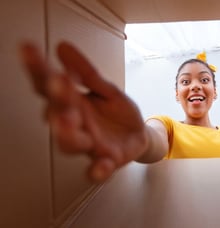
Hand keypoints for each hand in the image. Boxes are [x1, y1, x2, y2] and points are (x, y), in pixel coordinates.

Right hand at [20, 41, 147, 181]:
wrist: (139, 134)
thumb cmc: (118, 112)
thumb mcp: (106, 88)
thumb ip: (86, 72)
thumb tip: (62, 46)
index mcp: (72, 103)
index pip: (48, 85)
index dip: (38, 68)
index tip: (28, 49)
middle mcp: (75, 124)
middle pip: (55, 113)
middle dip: (56, 99)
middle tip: (57, 82)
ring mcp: (89, 143)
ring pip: (70, 143)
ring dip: (67, 133)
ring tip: (69, 120)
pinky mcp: (105, 160)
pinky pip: (97, 169)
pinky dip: (97, 170)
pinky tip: (100, 166)